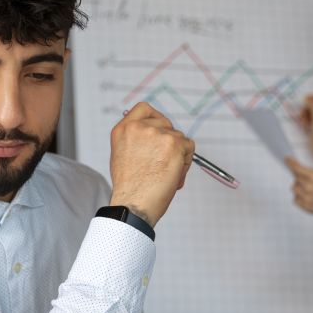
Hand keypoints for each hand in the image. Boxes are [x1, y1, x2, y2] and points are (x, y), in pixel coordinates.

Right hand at [109, 102, 194, 225]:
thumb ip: (136, 140)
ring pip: (179, 137)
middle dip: (169, 142)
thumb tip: (156, 135)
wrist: (133, 204)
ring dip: (178, 155)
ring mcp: (157, 134)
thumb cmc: (129, 188)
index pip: (144, 108)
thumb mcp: (123, 155)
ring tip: (166, 174)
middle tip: (163, 163)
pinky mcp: (173, 143)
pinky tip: (173, 175)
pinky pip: (189, 147)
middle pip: (166, 124)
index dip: (156, 119)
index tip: (160, 130)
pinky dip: (186, 162)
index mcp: (123, 130)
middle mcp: (138, 127)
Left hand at [286, 157, 312, 226]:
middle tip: (309, 181)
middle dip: (300, 178)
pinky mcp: (306, 206)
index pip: (297, 167)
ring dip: (299, 188)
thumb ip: (312, 173)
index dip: (290, 162)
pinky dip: (300, 197)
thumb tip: (300, 171)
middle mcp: (308, 186)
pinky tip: (309, 197)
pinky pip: (295, 199)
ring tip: (310, 190)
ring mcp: (306, 197)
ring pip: (294, 189)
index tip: (287, 159)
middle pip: (295, 179)